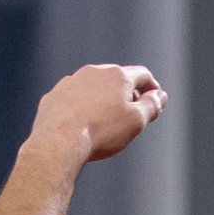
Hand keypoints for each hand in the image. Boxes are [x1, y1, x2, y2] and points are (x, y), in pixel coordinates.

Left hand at [31, 64, 166, 162]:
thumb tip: (159, 96)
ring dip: (102, 99)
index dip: (152, 88)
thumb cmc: (100, 132)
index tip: (155, 101)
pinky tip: (82, 124)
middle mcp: (93, 72)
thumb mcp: (136, 122)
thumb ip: (151, 106)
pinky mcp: (54, 96)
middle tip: (132, 114)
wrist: (58, 142)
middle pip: (117, 79)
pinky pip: (73, 98)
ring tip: (105, 121)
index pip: (143, 75)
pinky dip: (81, 107)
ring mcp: (71, 82)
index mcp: (117, 75)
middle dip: (127, 94)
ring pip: (93, 87)